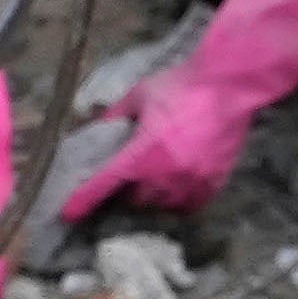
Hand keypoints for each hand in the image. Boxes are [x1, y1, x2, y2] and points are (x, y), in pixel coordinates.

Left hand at [48, 0, 297, 232]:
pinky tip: (176, 185)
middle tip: (127, 175)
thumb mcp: (140, 93)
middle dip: (126, 191)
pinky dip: (178, 200)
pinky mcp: (213, 182)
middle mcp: (165, 174)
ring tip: (153, 178)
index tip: (68, 214)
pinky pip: (189, 206)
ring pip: (161, 205)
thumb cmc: (183, 85)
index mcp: (142, 152)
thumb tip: (96, 126)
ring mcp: (191, 182)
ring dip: (152, 196)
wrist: (229, 85)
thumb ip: (115, 114)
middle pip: (133, 200)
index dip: (83, 200)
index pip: (104, 183)